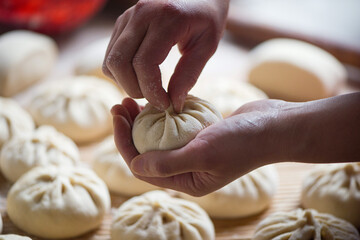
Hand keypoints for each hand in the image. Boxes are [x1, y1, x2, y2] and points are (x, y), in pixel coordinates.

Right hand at [103, 0, 228, 111]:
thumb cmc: (207, 17)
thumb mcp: (207, 46)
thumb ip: (189, 75)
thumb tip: (174, 103)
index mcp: (166, 18)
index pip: (144, 63)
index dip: (151, 91)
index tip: (165, 104)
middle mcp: (141, 14)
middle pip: (119, 63)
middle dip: (134, 89)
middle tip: (155, 98)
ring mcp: (128, 17)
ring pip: (110, 60)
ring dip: (125, 82)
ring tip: (148, 88)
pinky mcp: (122, 22)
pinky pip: (111, 54)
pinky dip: (121, 72)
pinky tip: (140, 75)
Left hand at [111, 98, 289, 195]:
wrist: (275, 126)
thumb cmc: (243, 143)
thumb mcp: (203, 153)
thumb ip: (167, 163)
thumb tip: (134, 166)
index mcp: (186, 180)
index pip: (144, 166)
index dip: (124, 142)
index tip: (117, 116)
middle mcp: (188, 169)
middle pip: (148, 151)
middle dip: (130, 129)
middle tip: (119, 105)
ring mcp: (195, 151)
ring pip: (160, 137)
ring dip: (143, 120)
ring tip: (131, 101)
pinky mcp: (202, 135)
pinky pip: (175, 127)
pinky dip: (163, 114)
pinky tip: (155, 100)